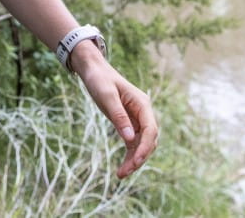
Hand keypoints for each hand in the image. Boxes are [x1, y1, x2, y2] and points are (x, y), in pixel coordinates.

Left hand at [69, 43, 158, 177]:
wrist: (93, 70)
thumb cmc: (100, 80)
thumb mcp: (107, 97)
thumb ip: (119, 117)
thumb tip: (130, 139)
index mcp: (142, 104)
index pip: (150, 130)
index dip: (145, 148)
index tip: (135, 162)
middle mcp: (143, 112)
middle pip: (149, 140)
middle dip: (139, 158)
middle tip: (123, 173)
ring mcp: (137, 118)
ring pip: (142, 144)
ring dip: (135, 160)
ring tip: (121, 175)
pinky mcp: (128, 123)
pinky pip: (133, 143)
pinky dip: (130, 155)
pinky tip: (122, 167)